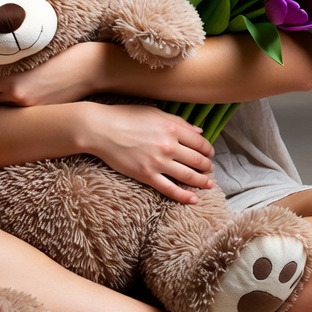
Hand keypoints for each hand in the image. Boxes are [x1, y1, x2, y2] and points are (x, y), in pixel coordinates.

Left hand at [0, 42, 109, 105]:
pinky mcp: (42, 113)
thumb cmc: (64, 56)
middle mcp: (17, 98)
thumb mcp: (32, 57)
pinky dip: (11, 111)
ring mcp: (30, 109)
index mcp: (12, 83)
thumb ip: (13, 69)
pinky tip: (6, 112)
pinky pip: (18, 116)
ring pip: (1, 111)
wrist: (91, 68)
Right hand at [78, 101, 215, 204]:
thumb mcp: (154, 112)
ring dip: (202, 182)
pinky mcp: (147, 176)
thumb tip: (199, 131)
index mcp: (172, 128)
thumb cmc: (126, 116)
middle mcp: (168, 146)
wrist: (101, 129)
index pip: (200, 143)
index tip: (210, 154)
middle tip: (210, 169)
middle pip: (197, 160)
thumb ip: (179, 122)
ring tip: (208, 184)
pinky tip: (194, 199)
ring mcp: (158, 162)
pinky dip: (184, 196)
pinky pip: (170, 189)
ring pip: (188, 176)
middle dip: (207, 166)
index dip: (208, 150)